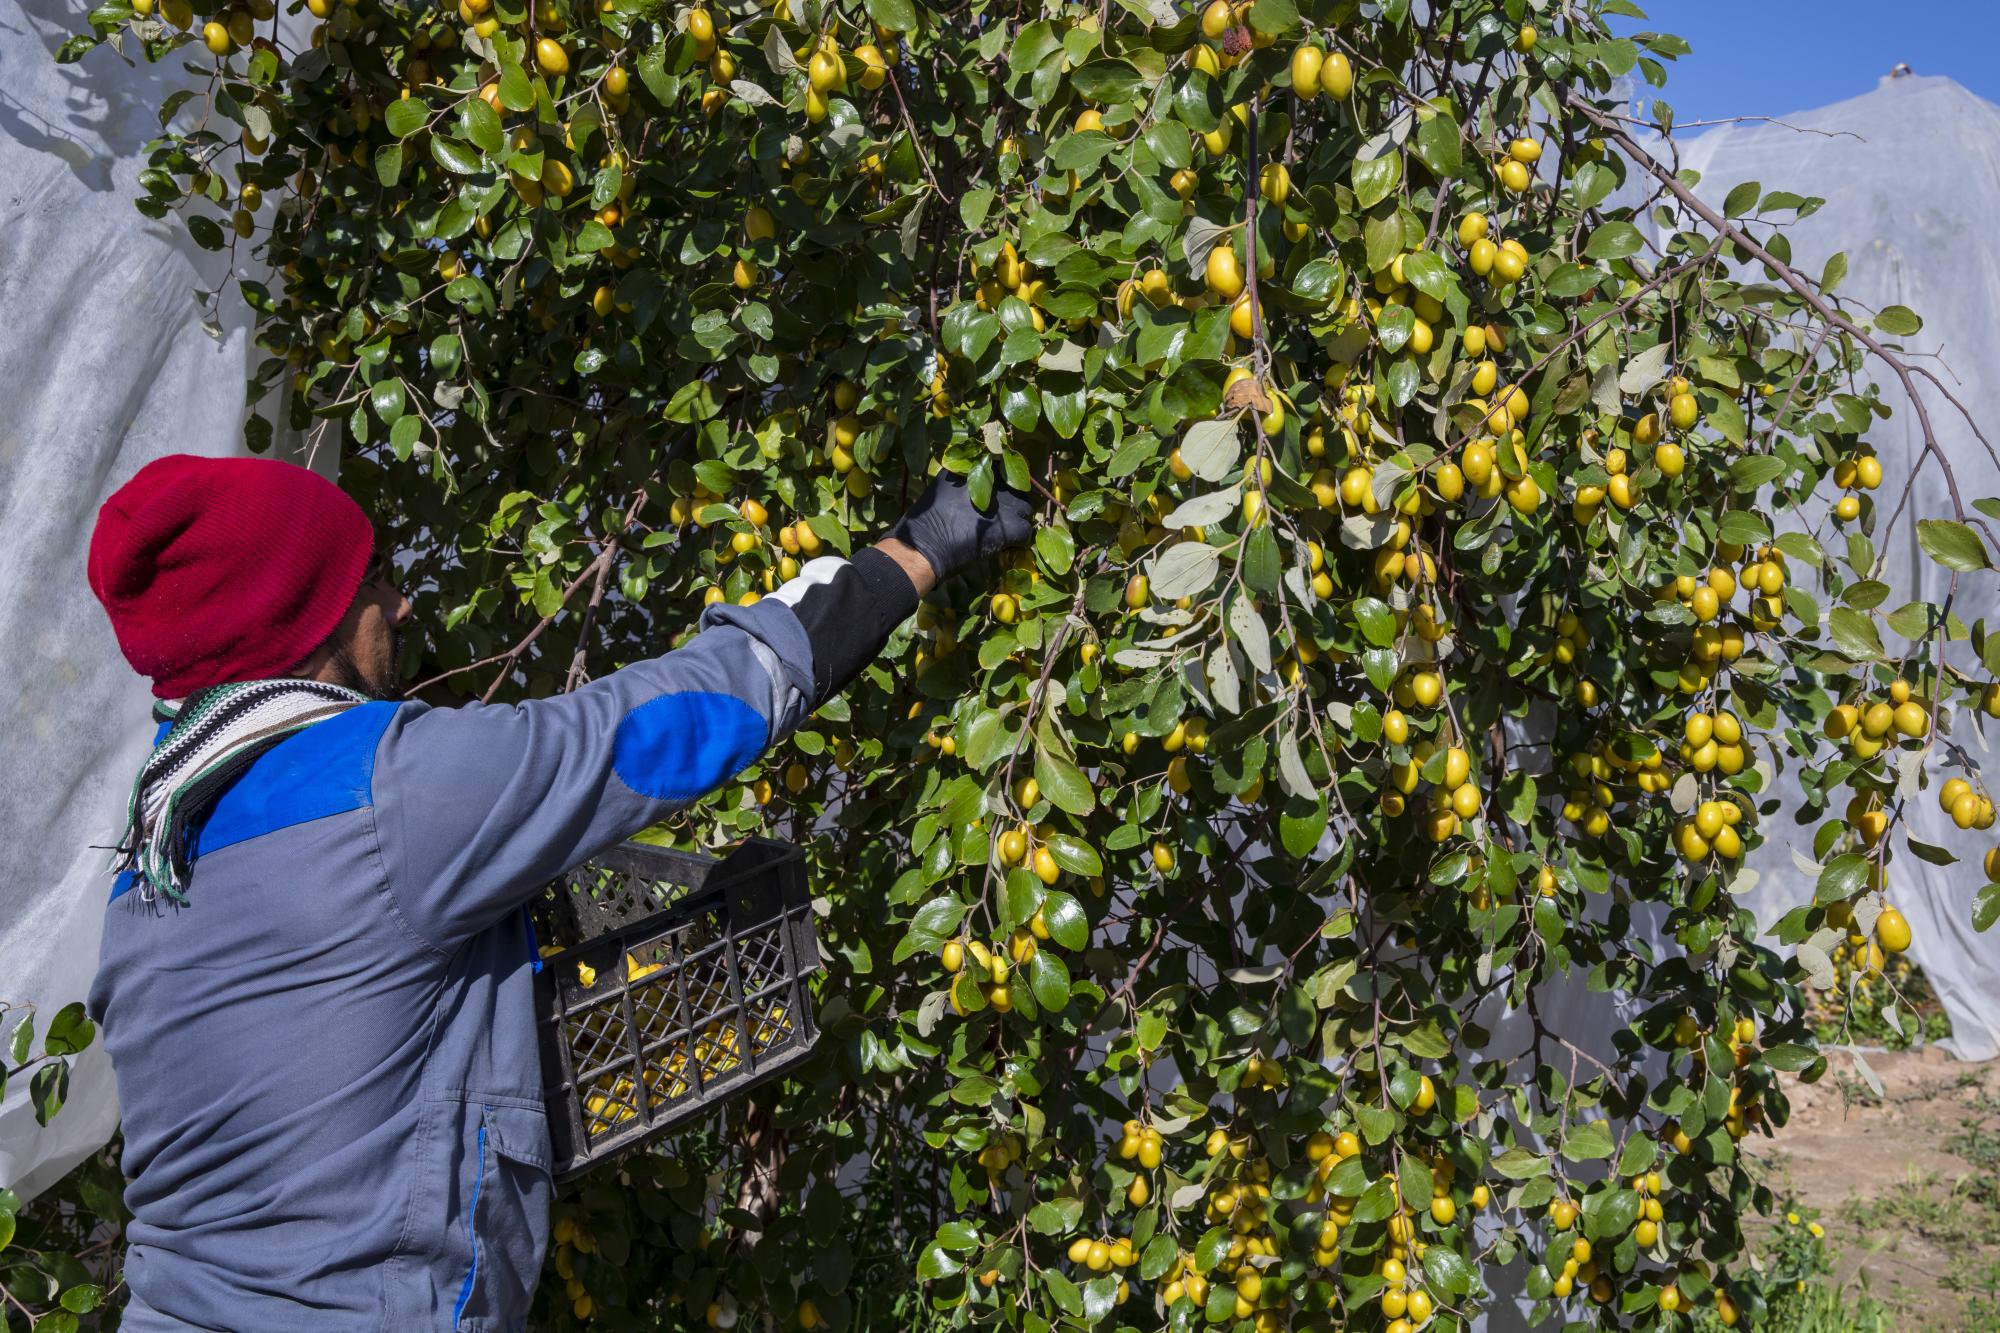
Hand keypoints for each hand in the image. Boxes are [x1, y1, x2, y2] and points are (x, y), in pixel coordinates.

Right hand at [883, 470, 1033, 581]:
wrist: (927, 542)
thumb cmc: (927, 516)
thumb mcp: (943, 483)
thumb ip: (963, 474)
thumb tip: (973, 472)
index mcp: (980, 469)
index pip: (1003, 468)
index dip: (1002, 483)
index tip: (996, 494)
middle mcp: (998, 484)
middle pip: (1018, 488)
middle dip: (1012, 500)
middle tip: (1000, 513)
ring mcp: (1006, 505)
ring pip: (1025, 509)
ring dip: (1017, 518)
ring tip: (1003, 528)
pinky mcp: (1010, 527)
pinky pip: (1026, 531)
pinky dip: (1018, 539)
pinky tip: (1005, 543)